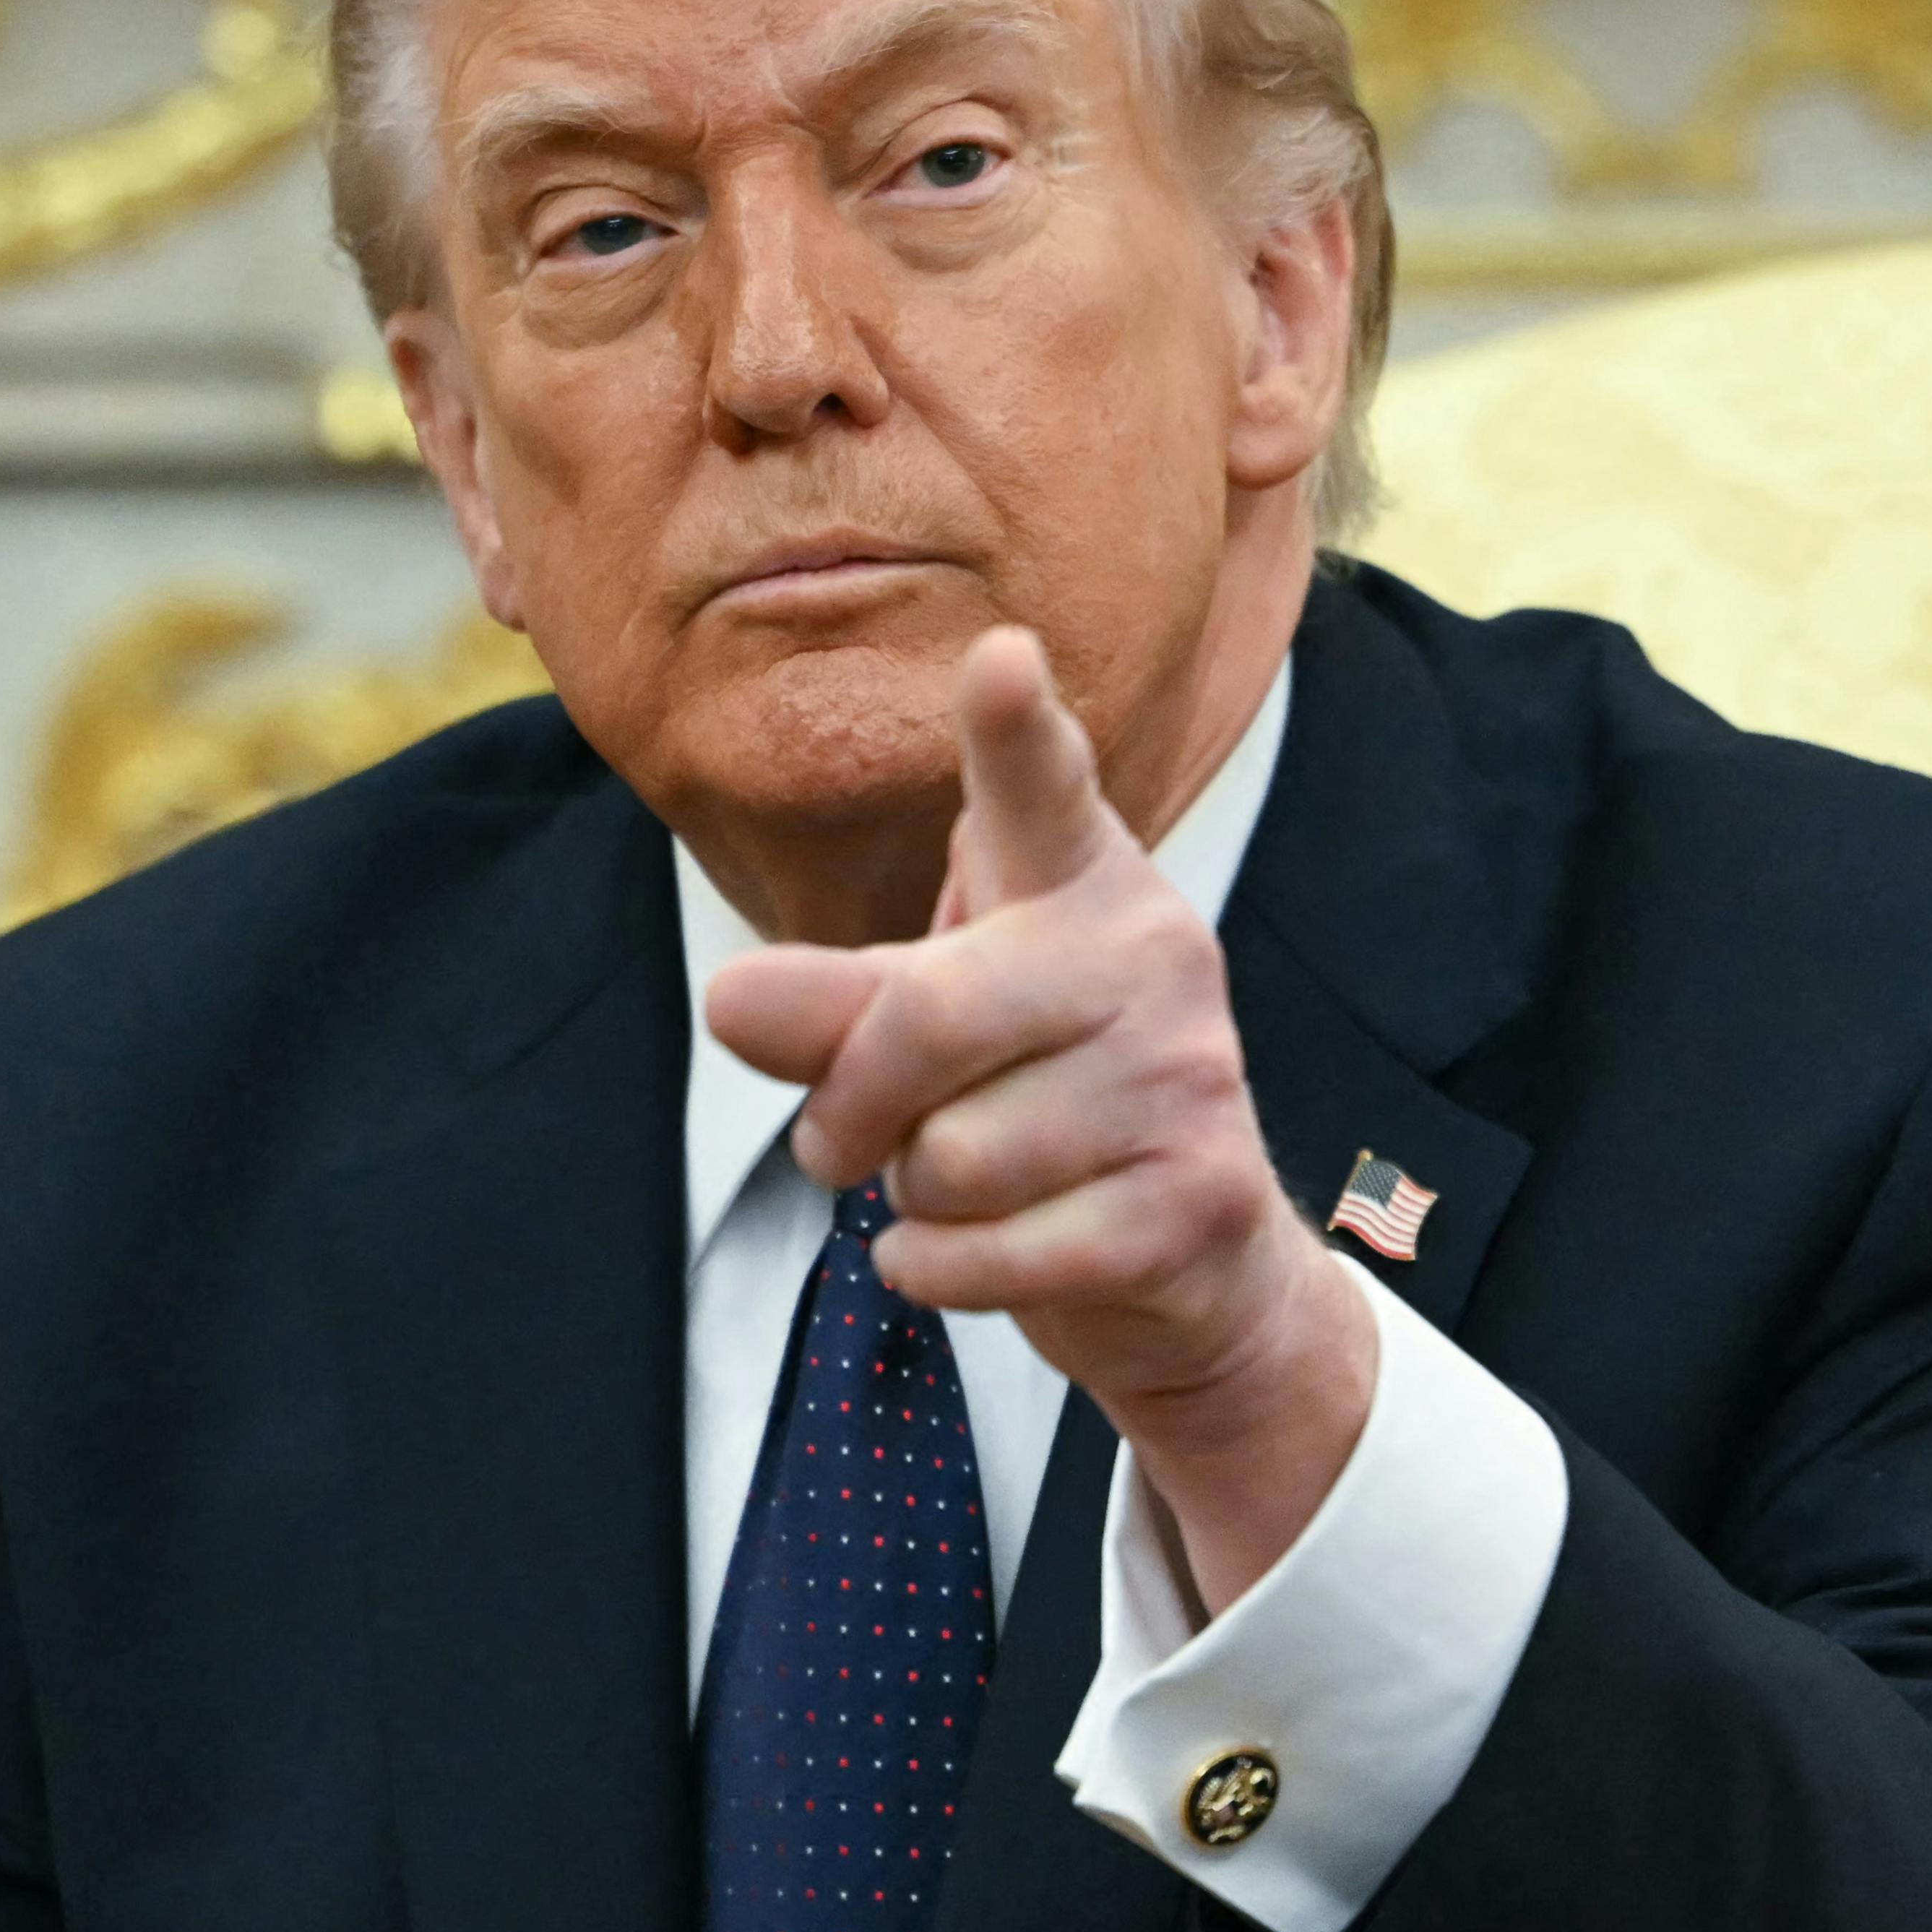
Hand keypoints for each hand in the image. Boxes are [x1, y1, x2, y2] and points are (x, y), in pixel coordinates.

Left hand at [704, 628, 1374, 1611]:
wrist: (1186, 1267)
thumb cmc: (1033, 1113)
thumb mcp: (926, 1035)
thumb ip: (835, 1004)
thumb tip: (731, 1002)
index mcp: (1080, 882)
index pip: (1040, 790)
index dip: (1014, 727)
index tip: (999, 658)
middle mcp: (1155, 953)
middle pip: (925, 1020)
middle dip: (848, 1105)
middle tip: (834, 1142)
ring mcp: (1192, 1075)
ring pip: (955, 1156)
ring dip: (913, 1202)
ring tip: (963, 1191)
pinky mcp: (1200, 1199)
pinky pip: (998, 1254)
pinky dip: (942, 1273)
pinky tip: (974, 1256)